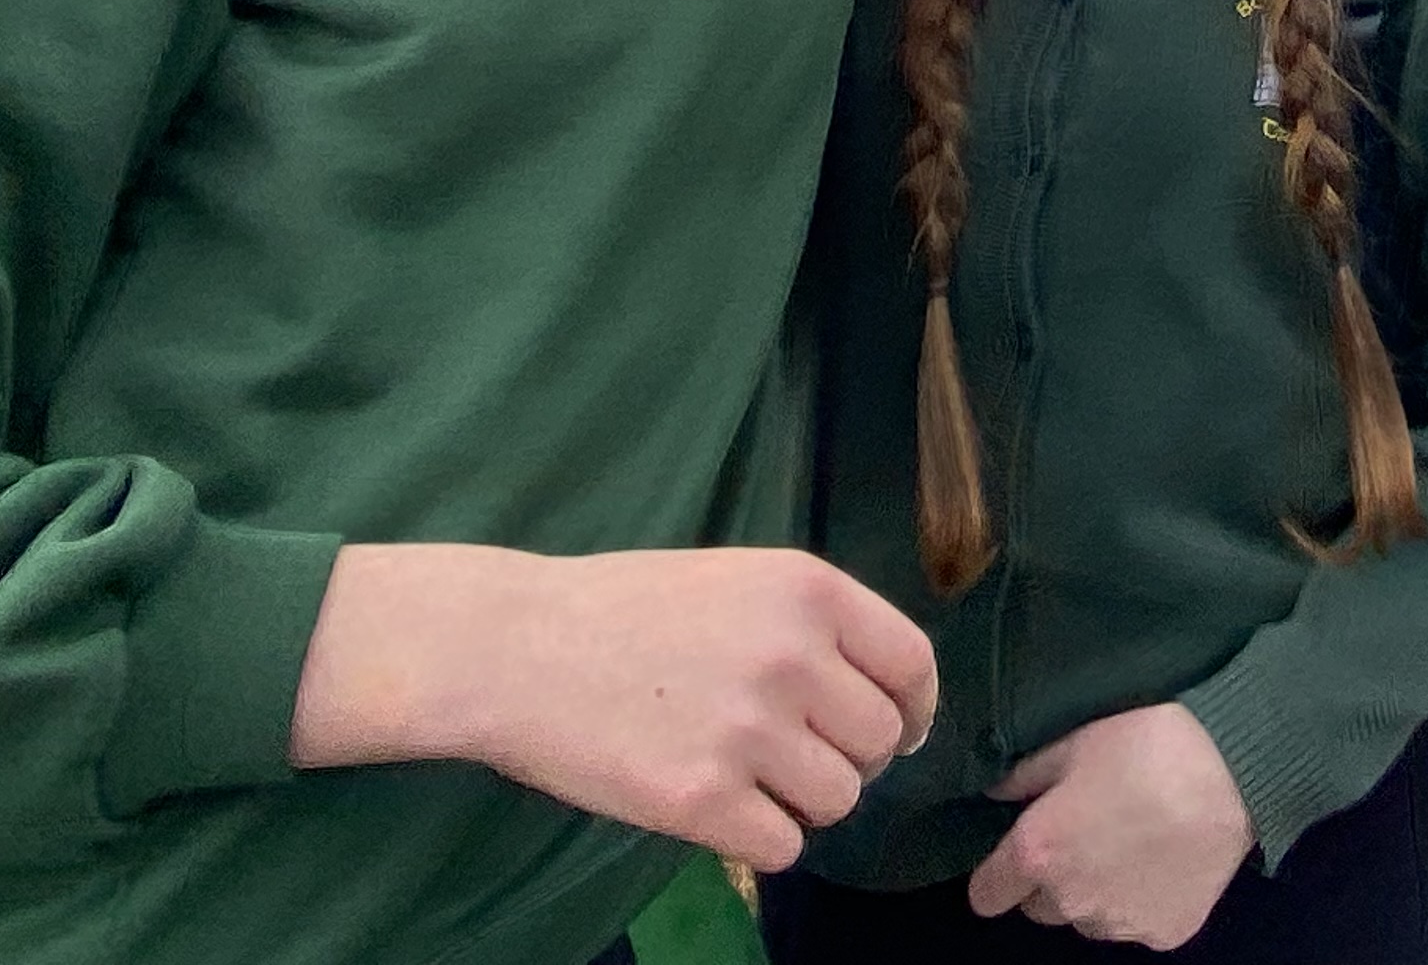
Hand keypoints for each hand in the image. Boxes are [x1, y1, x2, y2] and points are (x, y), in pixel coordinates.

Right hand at [291, 543, 933, 873]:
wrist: (514, 647)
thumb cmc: (624, 610)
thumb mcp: (739, 580)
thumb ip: (814, 627)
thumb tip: (891, 699)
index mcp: (808, 590)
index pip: (913, 665)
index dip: (913, 709)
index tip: (898, 732)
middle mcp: (791, 656)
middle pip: (881, 742)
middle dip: (850, 759)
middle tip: (794, 756)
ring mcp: (748, 730)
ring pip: (838, 801)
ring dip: (803, 802)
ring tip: (748, 778)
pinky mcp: (701, 800)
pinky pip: (783, 846)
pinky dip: (759, 840)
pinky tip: (718, 808)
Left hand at [970, 703, 1253, 946]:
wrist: (1234, 771)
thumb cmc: (1147, 742)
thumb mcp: (1075, 738)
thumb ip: (1023, 773)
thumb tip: (996, 794)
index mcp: (1038, 854)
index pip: (986, 895)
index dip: (997, 871)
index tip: (1020, 848)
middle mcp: (1070, 902)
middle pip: (1039, 907)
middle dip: (1053, 877)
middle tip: (1087, 832)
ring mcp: (1120, 924)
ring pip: (1088, 917)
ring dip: (1096, 891)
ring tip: (1133, 842)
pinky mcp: (1165, 933)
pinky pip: (1138, 922)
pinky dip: (1144, 900)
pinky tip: (1166, 860)